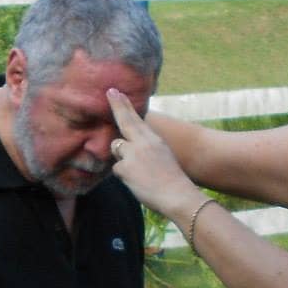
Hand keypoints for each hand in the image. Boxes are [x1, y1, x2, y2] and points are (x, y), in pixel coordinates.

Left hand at [105, 90, 198, 218]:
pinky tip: (137, 182)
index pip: (137, 119)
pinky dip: (124, 176)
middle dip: (117, 106)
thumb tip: (129, 145)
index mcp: (154, 139)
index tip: (115, 92)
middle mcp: (143, 142)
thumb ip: (147, 148)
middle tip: (110, 92)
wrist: (178, 195)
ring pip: (117, 148)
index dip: (125, 105)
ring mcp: (133, 154)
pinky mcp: (126, 167)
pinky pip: (117, 169)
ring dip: (123, 157)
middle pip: (125, 122)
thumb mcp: (163, 156)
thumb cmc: (172, 180)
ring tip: (140, 171)